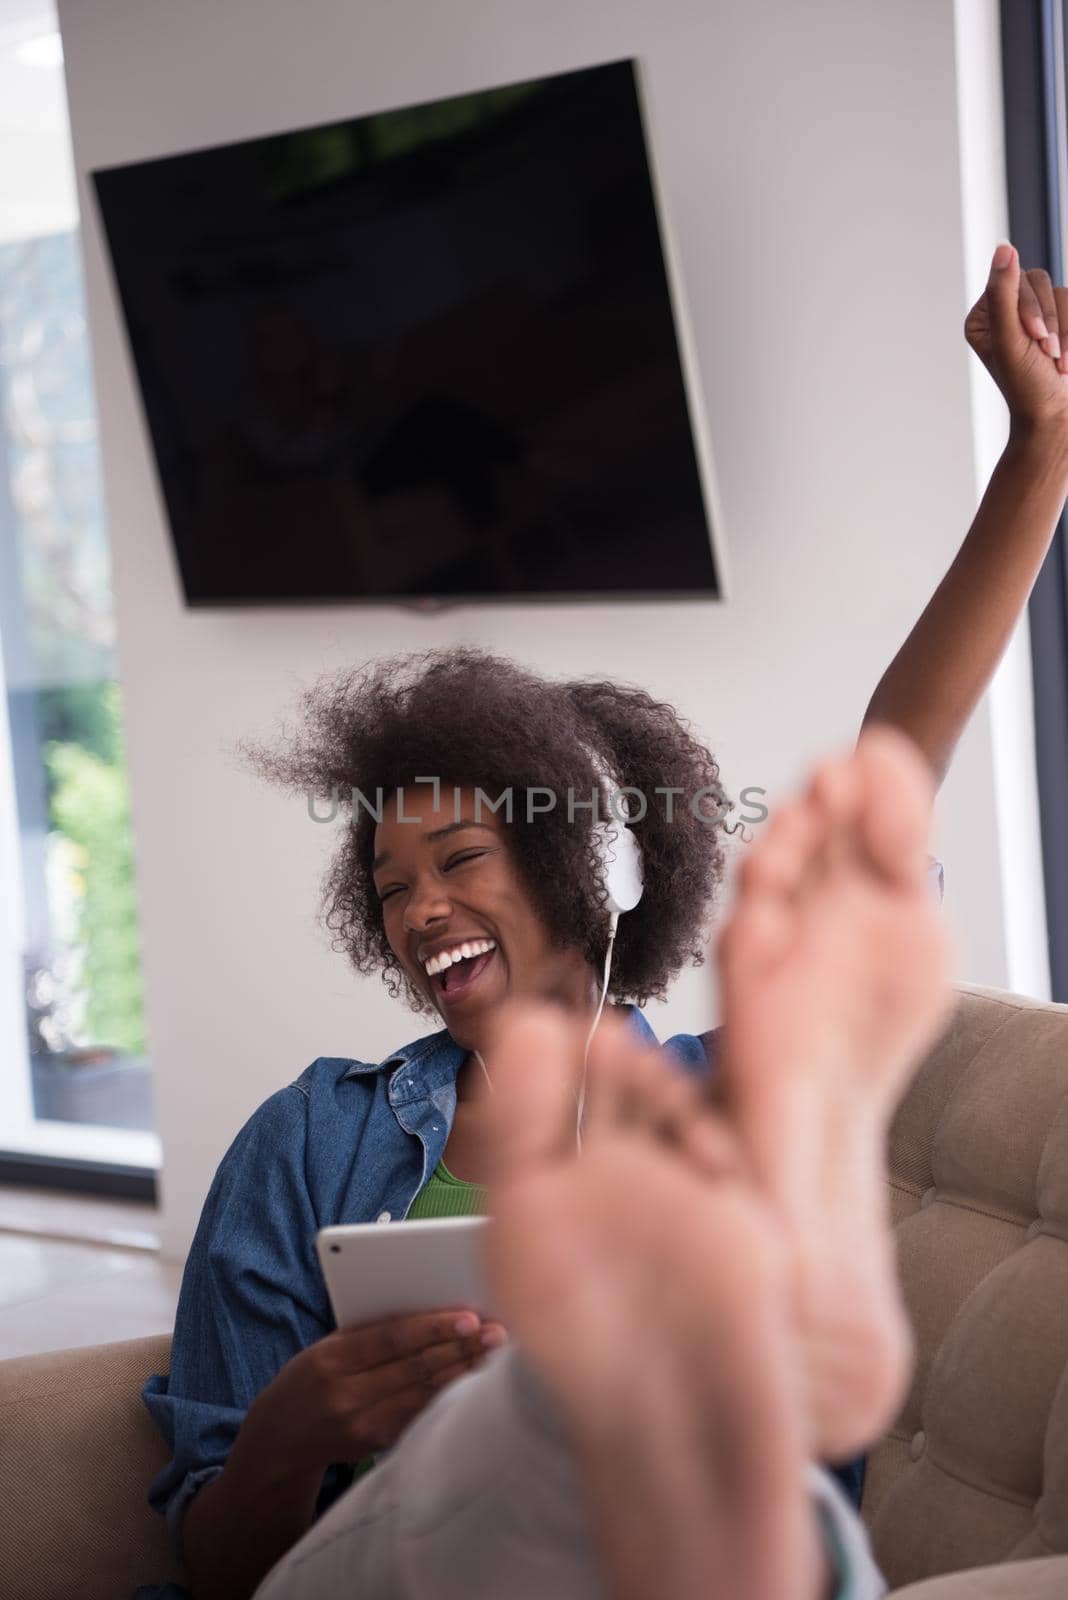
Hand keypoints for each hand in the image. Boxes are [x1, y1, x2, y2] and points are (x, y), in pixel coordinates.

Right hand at [237, 1309, 506, 1475]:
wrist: (279, 1438)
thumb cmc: (310, 1377)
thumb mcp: (327, 1346)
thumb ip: (372, 1329)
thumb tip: (431, 1309)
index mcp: (332, 1360)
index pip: (392, 1339)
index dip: (433, 1327)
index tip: (470, 1317)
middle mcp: (347, 1396)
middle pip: (414, 1368)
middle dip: (460, 1348)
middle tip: (497, 1331)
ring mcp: (363, 1426)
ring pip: (424, 1394)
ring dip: (464, 1372)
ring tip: (495, 1353)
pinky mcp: (377, 1445)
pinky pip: (421, 1417)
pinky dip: (449, 1397)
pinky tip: (474, 1382)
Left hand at [964, 242, 1067, 428]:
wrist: (1055, 416)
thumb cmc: (1028, 386)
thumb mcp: (1012, 339)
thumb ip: (1004, 293)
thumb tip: (1004, 247)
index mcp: (984, 317)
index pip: (1012, 280)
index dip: (1031, 306)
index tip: (1033, 338)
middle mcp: (1005, 313)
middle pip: (1040, 282)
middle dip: (1050, 319)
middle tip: (1048, 354)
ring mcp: (1034, 317)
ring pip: (1062, 294)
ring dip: (1066, 329)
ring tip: (1059, 362)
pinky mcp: (1059, 323)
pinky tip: (1067, 361)